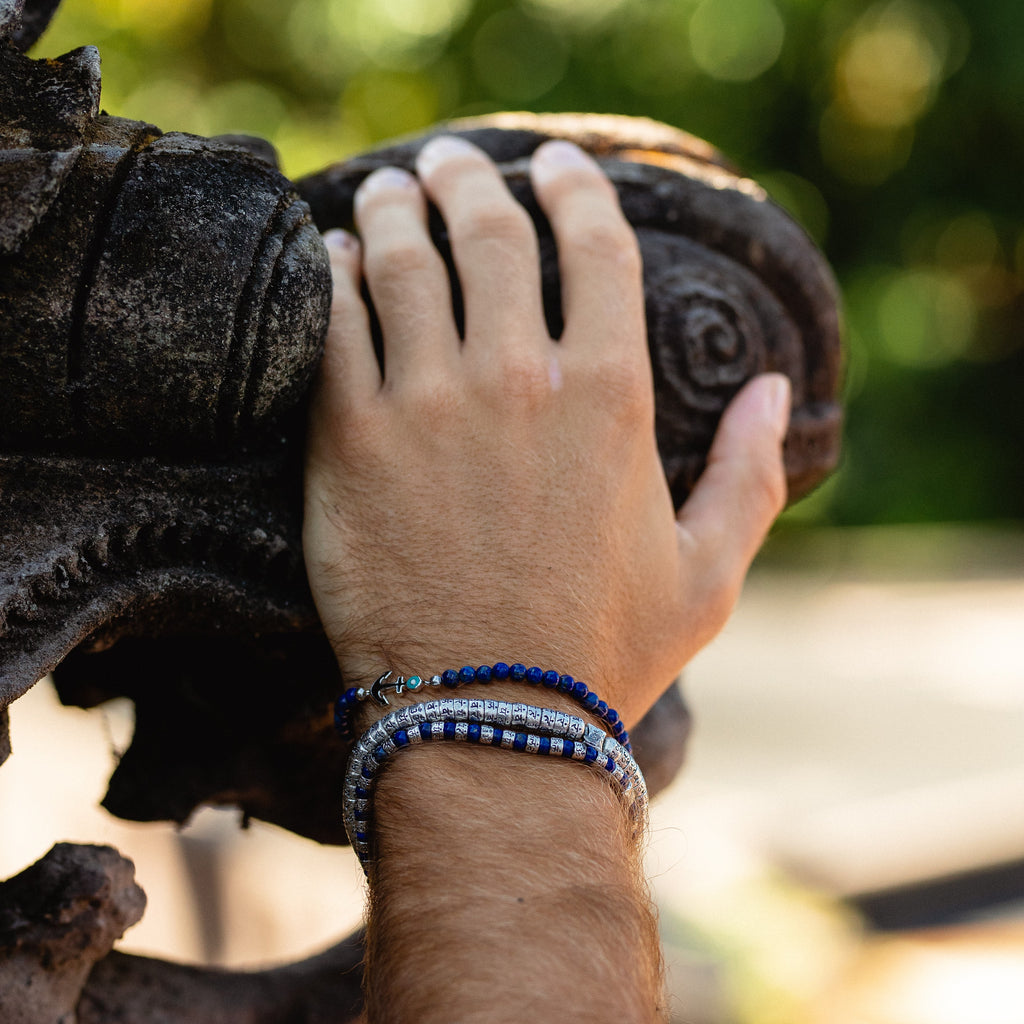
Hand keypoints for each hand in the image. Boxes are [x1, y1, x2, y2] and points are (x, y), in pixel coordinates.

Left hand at [303, 135, 788, 727]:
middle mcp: (520, 380)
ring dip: (400, 209)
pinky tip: (340, 260)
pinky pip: (333, 325)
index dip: (578, 188)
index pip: (597, 248)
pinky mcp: (349, 442)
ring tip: (394, 190)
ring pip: (407, 261)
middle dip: (475, 179)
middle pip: (493, 234)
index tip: (560, 162)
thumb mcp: (708, 575)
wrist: (491, 723)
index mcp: (612, 399)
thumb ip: (751, 475)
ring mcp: (428, 405)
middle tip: (455, 161)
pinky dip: (336, 277)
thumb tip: (771, 387)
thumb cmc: (603, 655)